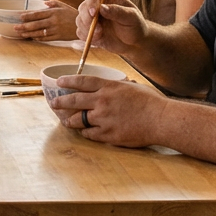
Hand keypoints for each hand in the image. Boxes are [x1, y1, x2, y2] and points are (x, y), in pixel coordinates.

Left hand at [11, 0, 76, 40]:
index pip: (37, 14)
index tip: (20, 17)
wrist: (84, 25)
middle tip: (15, 27)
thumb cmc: (72, 13)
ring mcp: (55, 30)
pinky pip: (46, 38)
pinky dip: (38, 38)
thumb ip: (52, 3)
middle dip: (24, 26)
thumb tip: (42, 4)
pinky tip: (32, 38)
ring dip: (29, 33)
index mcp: (53, 12)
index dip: (28, 16)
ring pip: (39, 32)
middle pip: (36, 24)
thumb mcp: (62, 5)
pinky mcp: (58, 37)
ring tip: (21, 34)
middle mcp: (53, 21)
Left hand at [50, 75, 167, 147]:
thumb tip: (116, 86)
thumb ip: (119, 87)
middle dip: (60, 102)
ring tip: (65, 121)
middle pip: (74, 101)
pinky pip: (90, 134)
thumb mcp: (133, 87)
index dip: (68, 81)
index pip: (83, 81)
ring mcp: (103, 119)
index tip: (59, 82)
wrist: (162, 120)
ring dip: (69, 120)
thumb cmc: (152, 102)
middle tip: (53, 103)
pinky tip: (84, 131)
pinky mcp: (108, 135)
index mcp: (109, 87)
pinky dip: (85, 132)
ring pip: (77, 120)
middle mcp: (102, 102)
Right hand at [76, 0, 148, 55]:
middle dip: (87, 18)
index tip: (94, 12)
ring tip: (100, 34)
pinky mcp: (89, 31)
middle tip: (98, 28)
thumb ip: (117, 11)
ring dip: (87, 29)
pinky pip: (80, 32)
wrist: (135, 42)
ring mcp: (92, 19)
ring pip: (79, 20)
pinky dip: (86, 37)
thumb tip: (102, 7)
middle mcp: (97, 7)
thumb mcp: (131, 17)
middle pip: (83, 7)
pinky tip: (98, 39)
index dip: (91, 1)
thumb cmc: (135, 26)